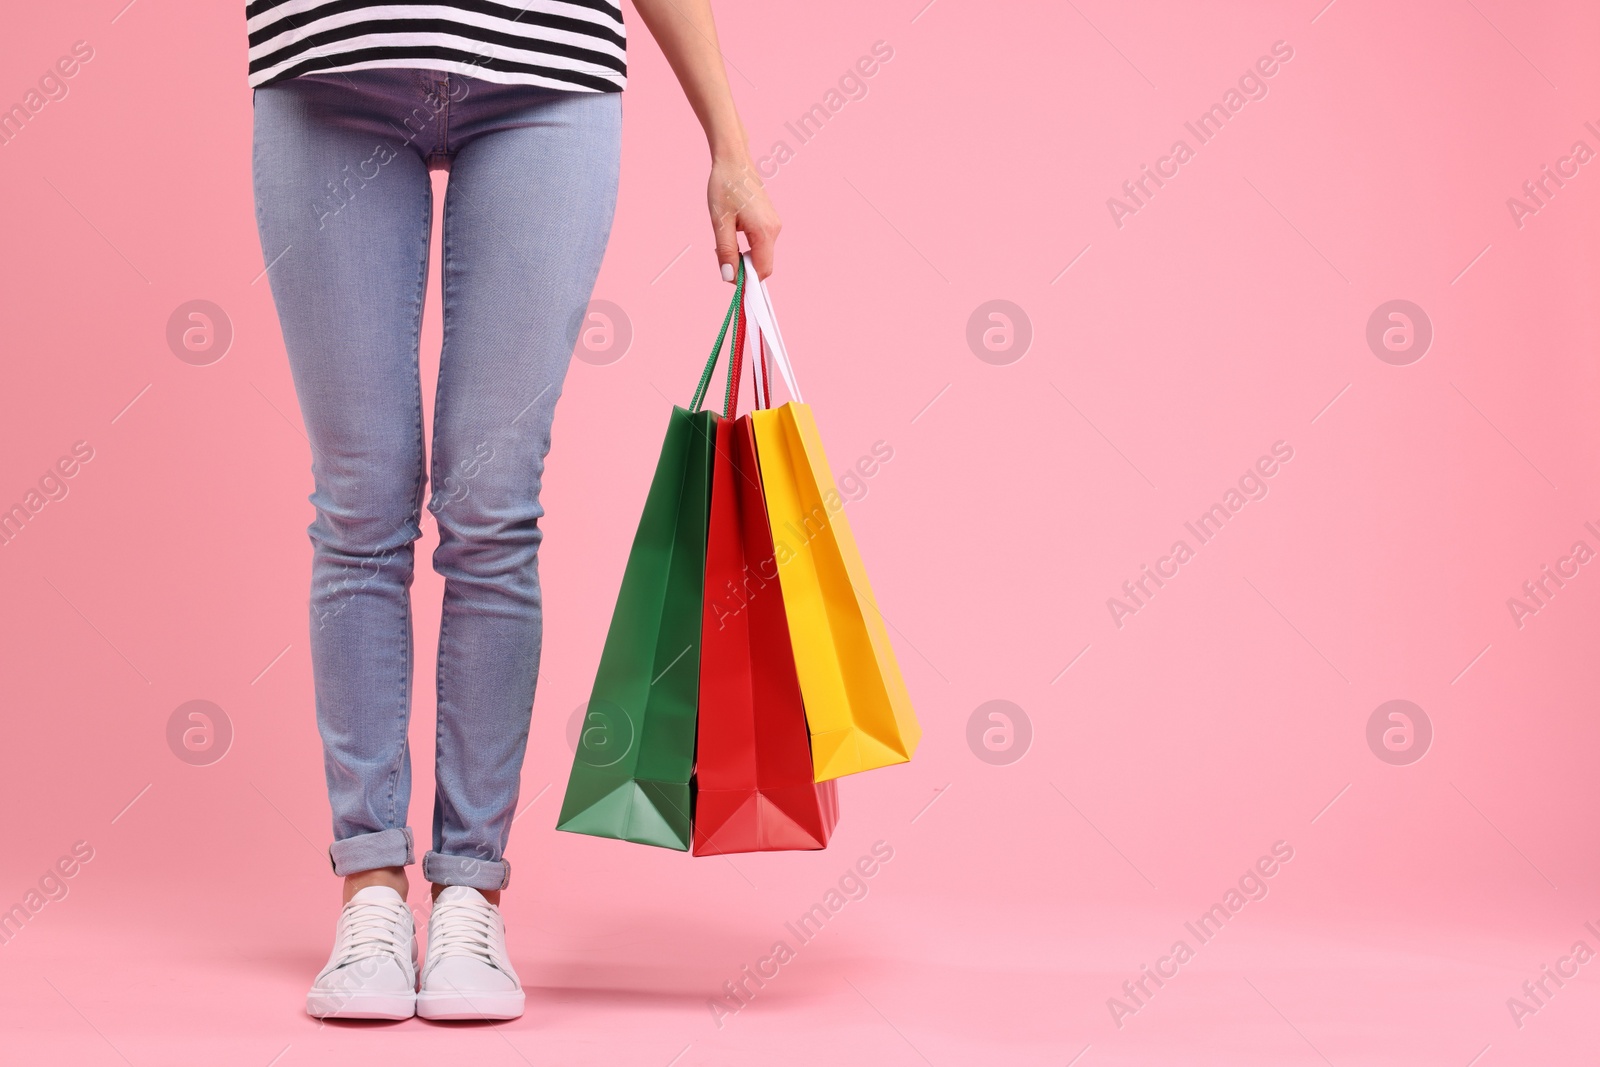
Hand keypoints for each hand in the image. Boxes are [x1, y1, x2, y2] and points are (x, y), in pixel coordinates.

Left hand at [708, 153, 780, 281]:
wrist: (734, 159)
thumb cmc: (725, 186)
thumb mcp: (720, 222)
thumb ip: (726, 251)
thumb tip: (729, 278)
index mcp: (765, 232)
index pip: (762, 271)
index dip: (747, 280)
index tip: (728, 277)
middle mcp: (774, 230)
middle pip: (762, 264)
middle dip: (742, 267)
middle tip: (720, 253)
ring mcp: (774, 225)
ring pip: (760, 254)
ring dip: (742, 255)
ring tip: (724, 236)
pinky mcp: (769, 221)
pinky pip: (760, 243)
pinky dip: (746, 245)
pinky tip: (732, 230)